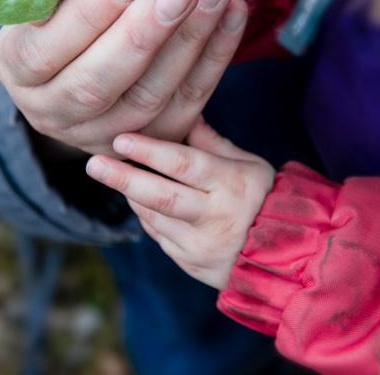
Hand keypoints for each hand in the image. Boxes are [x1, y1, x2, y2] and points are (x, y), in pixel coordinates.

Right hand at [0, 0, 247, 155]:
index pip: (49, 49)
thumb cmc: (67, 8)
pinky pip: (189, 100)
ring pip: (149, 97)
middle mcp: (53, 112)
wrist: (90, 53)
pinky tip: (233, 12)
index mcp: (18, 68)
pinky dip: (215, 55)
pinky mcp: (152, 136)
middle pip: (98, 83)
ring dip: (190, 41)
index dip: (92, 14)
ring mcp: (104, 134)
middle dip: (143, 34)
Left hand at [85, 119, 274, 288]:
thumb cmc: (265, 198)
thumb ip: (213, 143)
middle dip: (123, 178)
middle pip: (161, 196)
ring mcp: (202, 246)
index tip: (120, 139)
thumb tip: (186, 113)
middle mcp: (215, 217)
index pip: (184, 165)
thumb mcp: (249, 165)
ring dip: (133, 196)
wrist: (286, 255)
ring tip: (117, 176)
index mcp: (231, 185)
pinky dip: (148, 218)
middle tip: (94, 164)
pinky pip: (160, 238)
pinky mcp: (192, 264)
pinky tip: (143, 202)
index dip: (150, 151)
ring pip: (154, 218)